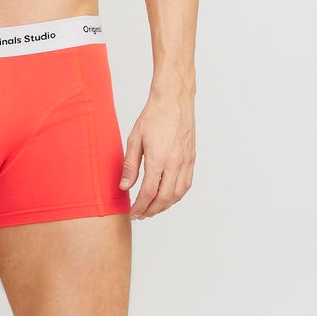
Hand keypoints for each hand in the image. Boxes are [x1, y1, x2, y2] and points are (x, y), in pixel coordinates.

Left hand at [119, 89, 194, 219]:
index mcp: (158, 159)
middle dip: (151, 210)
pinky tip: (168, 197)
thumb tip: (125, 186)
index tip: (133, 212)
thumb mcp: (135, 139)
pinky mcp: (192, 158)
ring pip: (177, 194)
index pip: (149, 193)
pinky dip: (177, 196)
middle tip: (141, 215)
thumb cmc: (153, 116)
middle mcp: (175, 164)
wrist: (174, 101)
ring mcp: (185, 162)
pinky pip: (186, 184)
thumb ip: (130, 165)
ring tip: (153, 209)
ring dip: (165, 206)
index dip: (140, 206)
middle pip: (164, 198)